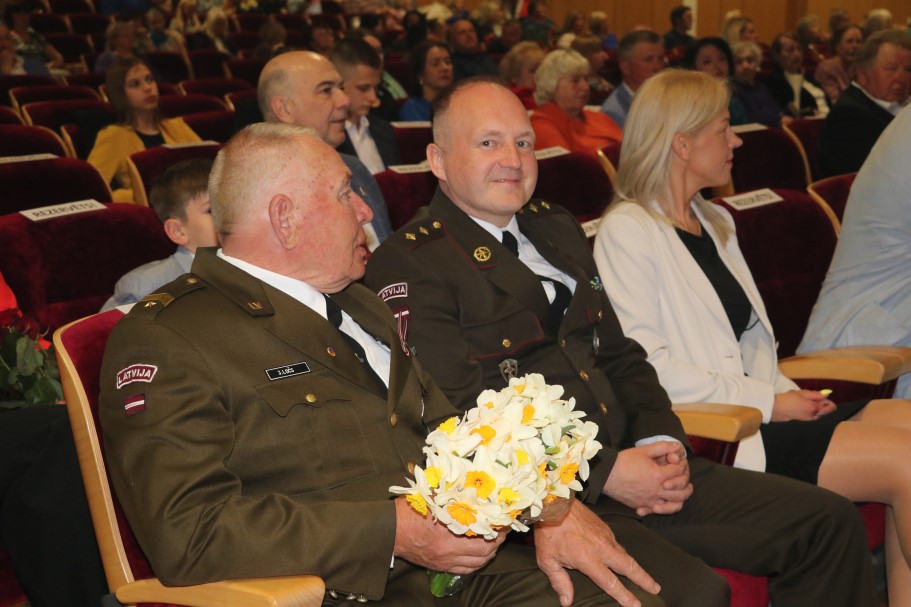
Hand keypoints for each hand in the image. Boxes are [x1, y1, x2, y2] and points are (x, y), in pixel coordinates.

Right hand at [392, 497, 504, 573]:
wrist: (389, 531)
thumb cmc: (408, 511)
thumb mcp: (431, 497)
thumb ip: (450, 494)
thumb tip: (468, 484)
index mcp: (449, 532)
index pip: (483, 535)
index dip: (498, 530)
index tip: (505, 522)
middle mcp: (449, 551)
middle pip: (484, 552)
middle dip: (497, 543)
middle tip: (503, 532)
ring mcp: (445, 561)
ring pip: (476, 563)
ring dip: (489, 554)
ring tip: (494, 543)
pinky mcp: (439, 566)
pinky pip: (465, 570)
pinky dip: (476, 563)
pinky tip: (479, 556)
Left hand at [535, 499, 660, 606]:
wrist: (554, 502)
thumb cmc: (548, 532)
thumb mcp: (548, 560)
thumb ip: (560, 582)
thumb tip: (567, 601)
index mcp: (589, 559)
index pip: (611, 583)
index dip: (624, 596)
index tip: (636, 605)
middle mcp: (602, 548)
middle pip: (629, 567)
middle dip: (644, 579)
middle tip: (655, 589)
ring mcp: (605, 535)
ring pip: (625, 554)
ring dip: (635, 566)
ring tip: (643, 576)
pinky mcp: (604, 526)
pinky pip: (617, 544)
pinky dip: (623, 553)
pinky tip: (621, 558)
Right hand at [603, 442, 692, 515]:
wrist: (606, 475)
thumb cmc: (624, 461)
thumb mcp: (643, 450)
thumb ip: (662, 447)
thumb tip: (677, 446)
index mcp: (659, 475)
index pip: (678, 472)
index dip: (680, 465)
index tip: (676, 462)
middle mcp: (657, 490)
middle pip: (681, 491)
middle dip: (687, 485)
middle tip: (688, 482)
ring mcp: (650, 500)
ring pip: (673, 505)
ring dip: (680, 499)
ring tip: (681, 494)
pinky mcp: (642, 506)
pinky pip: (658, 510)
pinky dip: (664, 508)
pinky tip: (663, 503)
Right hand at [771, 390, 836, 421]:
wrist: (775, 408)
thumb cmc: (788, 399)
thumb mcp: (803, 393)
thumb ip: (816, 395)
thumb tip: (827, 395)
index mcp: (815, 408)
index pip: (831, 407)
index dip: (828, 400)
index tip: (822, 396)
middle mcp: (813, 415)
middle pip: (825, 410)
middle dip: (820, 402)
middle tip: (810, 396)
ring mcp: (808, 418)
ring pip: (818, 412)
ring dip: (814, 405)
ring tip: (803, 400)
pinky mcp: (802, 419)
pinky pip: (811, 414)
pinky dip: (810, 409)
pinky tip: (800, 404)